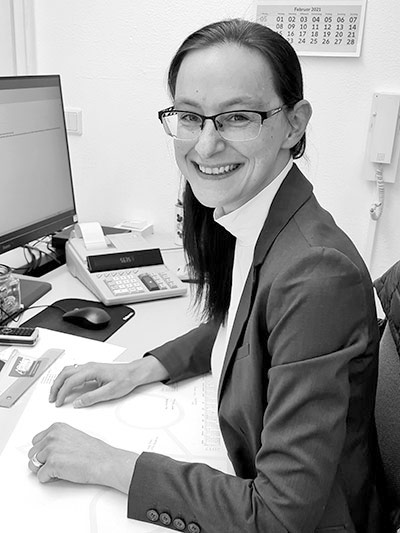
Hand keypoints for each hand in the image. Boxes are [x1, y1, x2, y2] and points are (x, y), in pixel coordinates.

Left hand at [28, 422, 136, 492]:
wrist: (103, 461)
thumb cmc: (93, 452)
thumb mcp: (72, 437)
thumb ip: (57, 440)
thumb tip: (45, 450)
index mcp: (57, 427)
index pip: (36, 441)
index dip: (44, 451)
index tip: (53, 454)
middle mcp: (52, 436)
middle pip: (32, 453)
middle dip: (42, 461)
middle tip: (58, 463)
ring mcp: (51, 449)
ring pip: (33, 465)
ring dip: (45, 470)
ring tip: (61, 467)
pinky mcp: (52, 463)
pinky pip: (40, 477)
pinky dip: (49, 479)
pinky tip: (62, 473)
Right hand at [49, 356, 168, 407]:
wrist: (134, 373)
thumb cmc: (125, 379)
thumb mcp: (109, 392)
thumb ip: (92, 398)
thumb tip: (77, 403)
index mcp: (92, 371)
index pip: (70, 381)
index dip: (62, 393)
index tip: (58, 402)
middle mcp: (89, 366)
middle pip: (65, 373)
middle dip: (56, 386)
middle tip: (51, 398)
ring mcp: (90, 367)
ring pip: (68, 371)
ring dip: (59, 381)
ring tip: (56, 393)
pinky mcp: (92, 369)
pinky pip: (74, 372)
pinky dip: (66, 379)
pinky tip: (66, 387)